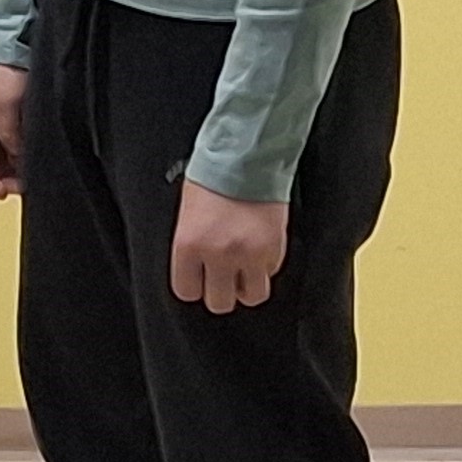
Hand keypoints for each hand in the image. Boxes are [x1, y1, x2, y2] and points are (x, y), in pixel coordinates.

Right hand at [0, 64, 29, 198]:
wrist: (15, 43)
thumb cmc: (4, 67)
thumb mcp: (7, 101)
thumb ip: (9, 130)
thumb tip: (16, 155)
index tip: (1, 192)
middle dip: (1, 178)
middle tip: (22, 186)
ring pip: (0, 157)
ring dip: (11, 169)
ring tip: (30, 177)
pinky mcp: (10, 119)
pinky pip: (11, 145)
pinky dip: (20, 156)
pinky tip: (32, 161)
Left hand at [171, 183, 288, 313]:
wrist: (247, 158)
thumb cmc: (212, 178)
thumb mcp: (187, 213)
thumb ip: (190, 246)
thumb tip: (195, 270)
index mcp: (188, 245)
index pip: (186, 291)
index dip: (193, 287)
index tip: (197, 281)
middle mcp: (218, 255)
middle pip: (218, 302)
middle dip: (220, 292)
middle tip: (221, 279)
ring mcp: (249, 255)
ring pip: (251, 296)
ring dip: (246, 287)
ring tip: (243, 271)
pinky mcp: (275, 250)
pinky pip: (270, 275)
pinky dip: (265, 268)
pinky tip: (258, 250)